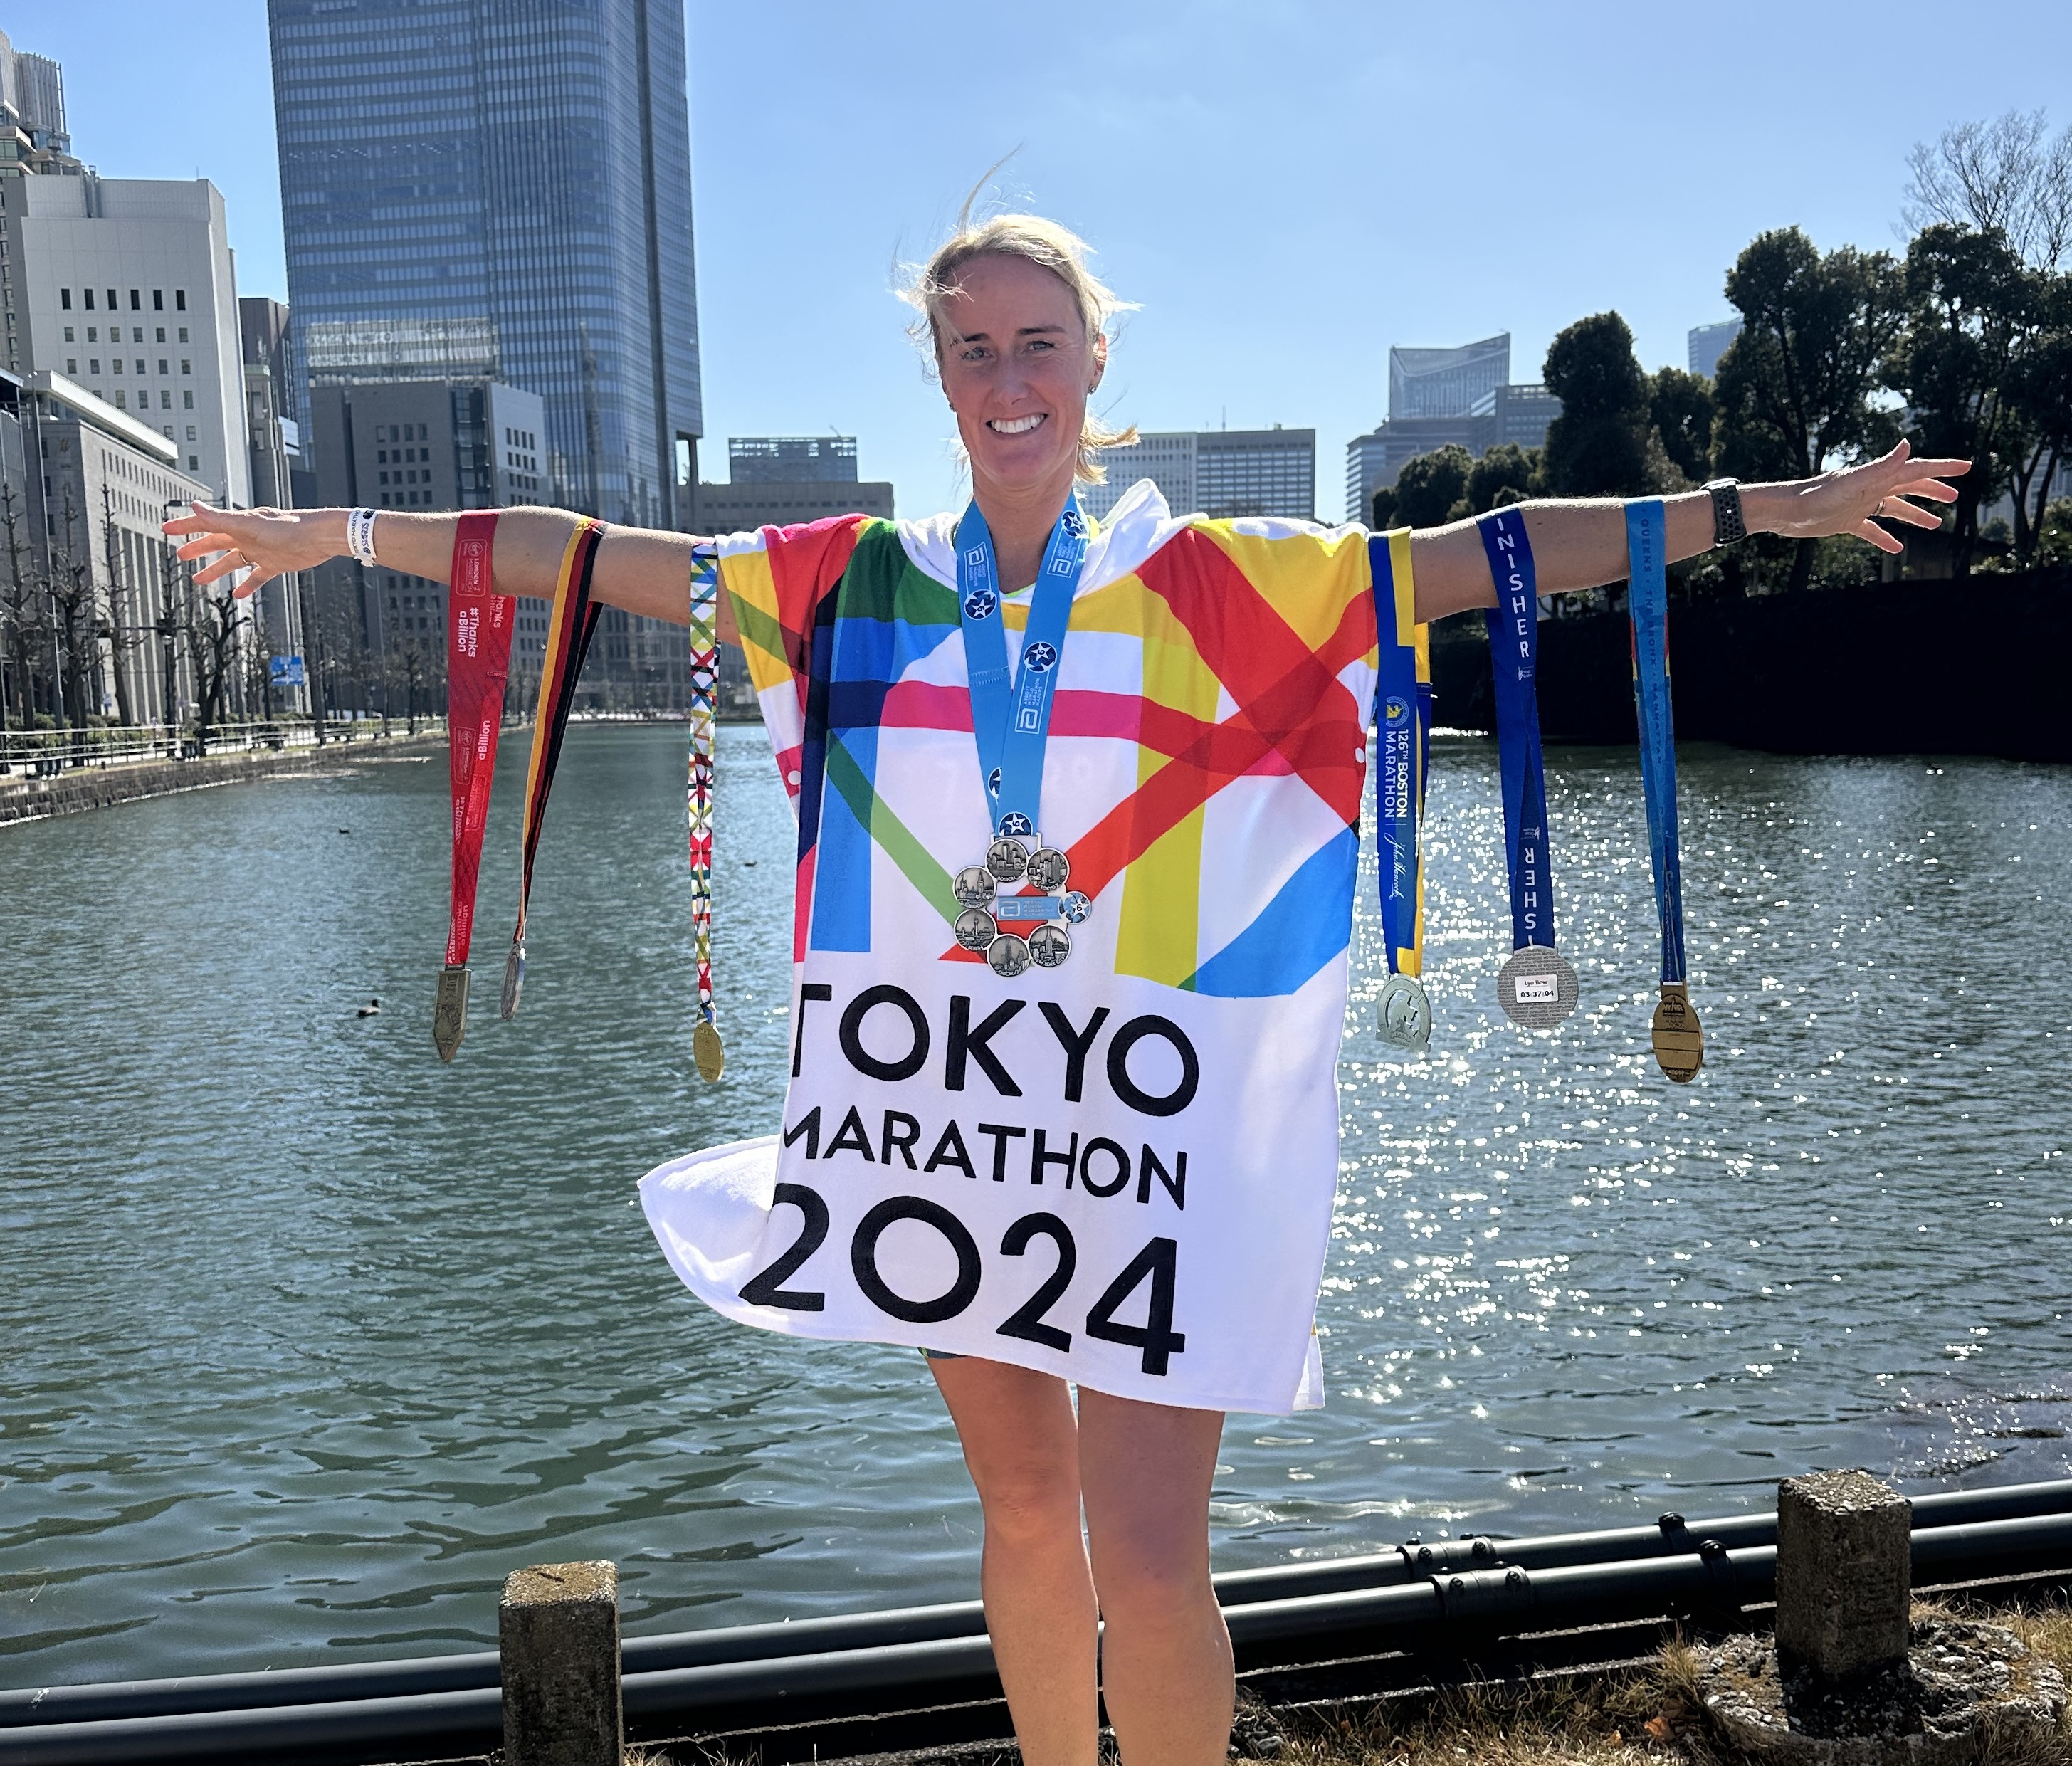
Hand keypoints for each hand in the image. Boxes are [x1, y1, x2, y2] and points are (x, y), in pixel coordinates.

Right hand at [162, 502, 345, 596]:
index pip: (205, 523)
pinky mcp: (275, 564)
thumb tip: (194, 506)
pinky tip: (237, 594)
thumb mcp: (250, 524)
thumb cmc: (289, 526)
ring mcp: (261, 550)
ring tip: (198, 580)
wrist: (320, 538)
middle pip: (216, 542)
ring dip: (215, 570)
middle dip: (197, 548)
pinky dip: (246, 584)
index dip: (185, 526)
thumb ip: (222, 518)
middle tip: (180, 555)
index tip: (166, 529)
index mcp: (238, 523)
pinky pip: (256, 576)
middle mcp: (248, 535)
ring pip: (232, 561)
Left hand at [1760, 441, 1969, 554]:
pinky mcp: (1846, 522)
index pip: (1917, 469)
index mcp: (1878, 477)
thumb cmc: (1817, 496)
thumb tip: (1907, 444)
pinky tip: (1896, 549)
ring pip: (1894, 508)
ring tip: (1936, 525)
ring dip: (1915, 515)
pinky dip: (1885, 538)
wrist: (1786, 512)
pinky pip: (1871, 530)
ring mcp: (1859, 505)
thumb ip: (1881, 466)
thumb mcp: (1854, 482)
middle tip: (1955, 496)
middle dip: (1933, 489)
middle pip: (1909, 486)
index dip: (1942, 468)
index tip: (1967, 466)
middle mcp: (1871, 488)